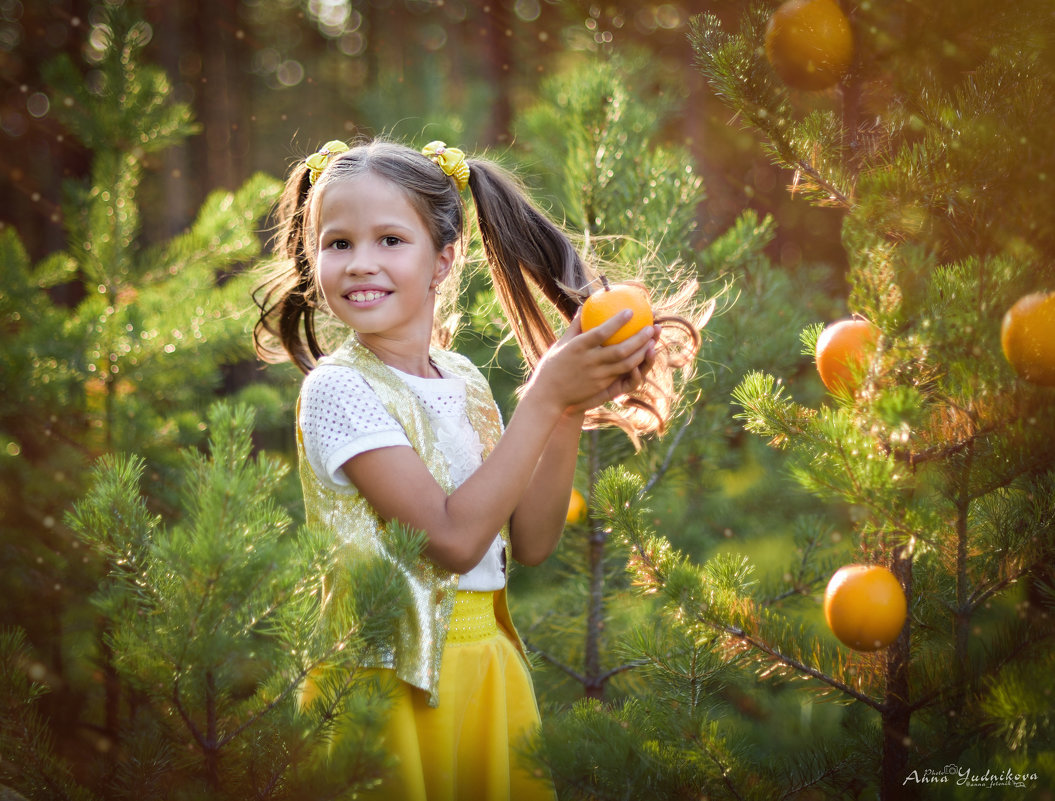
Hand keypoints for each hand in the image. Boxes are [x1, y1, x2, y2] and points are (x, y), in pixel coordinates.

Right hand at [525, 309, 655, 414]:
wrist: (548, 396)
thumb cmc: (553, 366)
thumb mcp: (561, 344)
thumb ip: (575, 327)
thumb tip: (583, 308)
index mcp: (577, 348)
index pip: (600, 332)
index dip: (617, 322)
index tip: (630, 311)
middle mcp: (589, 362)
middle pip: (619, 350)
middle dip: (639, 338)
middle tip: (651, 327)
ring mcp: (597, 376)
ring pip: (625, 365)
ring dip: (641, 353)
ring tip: (652, 341)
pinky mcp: (601, 386)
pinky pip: (622, 374)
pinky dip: (635, 365)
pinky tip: (643, 356)